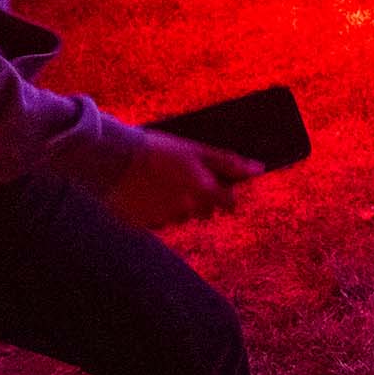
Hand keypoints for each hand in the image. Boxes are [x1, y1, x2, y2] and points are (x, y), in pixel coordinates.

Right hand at [104, 130, 262, 229]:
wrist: (114, 159)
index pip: (228, 202)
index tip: (222, 190)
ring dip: (177, 205)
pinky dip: (155, 210)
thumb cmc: (158, 150)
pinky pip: (156, 221)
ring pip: (179, 216)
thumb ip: (229, 163)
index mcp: (203, 191)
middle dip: (202, 200)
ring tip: (162, 183)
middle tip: (186, 180)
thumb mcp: (197, 150)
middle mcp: (186, 210)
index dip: (226, 195)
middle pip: (204, 212)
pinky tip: (146, 192)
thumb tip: (259, 169)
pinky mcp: (140, 225)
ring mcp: (162, 219)